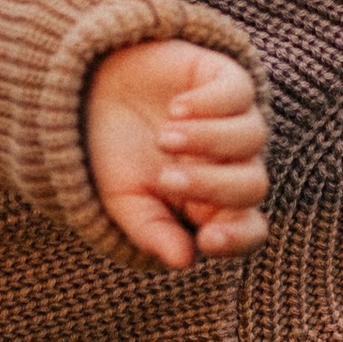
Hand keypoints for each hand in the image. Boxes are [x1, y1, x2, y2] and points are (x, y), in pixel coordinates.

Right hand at [85, 41, 269, 270]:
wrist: (89, 94)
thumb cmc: (112, 156)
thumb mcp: (122, 200)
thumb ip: (153, 232)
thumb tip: (184, 262)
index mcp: (212, 204)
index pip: (249, 230)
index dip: (238, 239)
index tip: (208, 240)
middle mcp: (232, 164)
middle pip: (253, 185)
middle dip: (211, 185)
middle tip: (166, 178)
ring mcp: (233, 121)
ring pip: (252, 137)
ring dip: (208, 140)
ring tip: (163, 138)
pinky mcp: (225, 79)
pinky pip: (239, 94)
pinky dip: (210, 104)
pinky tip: (176, 108)